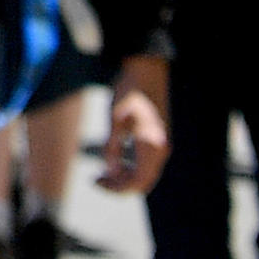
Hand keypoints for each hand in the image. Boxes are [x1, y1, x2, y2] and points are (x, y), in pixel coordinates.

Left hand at [99, 60, 166, 191]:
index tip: (96, 182)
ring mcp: (162, 145)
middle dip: (119, 185)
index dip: (116, 188)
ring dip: (125, 178)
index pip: (137, 181)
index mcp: (151, 146)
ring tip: (102, 173)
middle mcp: (161, 149)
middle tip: (96, 180)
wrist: (147, 71)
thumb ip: (112, 147)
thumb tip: (109, 170)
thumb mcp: (114, 119)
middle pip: (143, 182)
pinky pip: (147, 164)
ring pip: (146, 174)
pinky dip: (131, 168)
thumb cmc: (128, 92)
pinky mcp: (159, 139)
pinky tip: (114, 163)